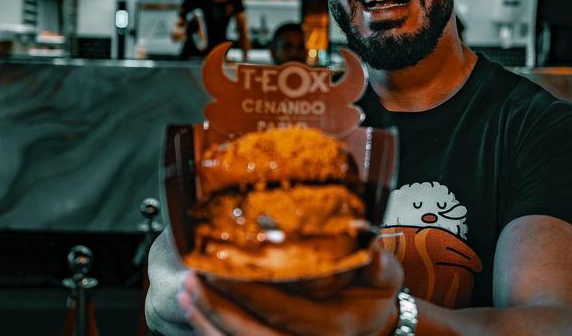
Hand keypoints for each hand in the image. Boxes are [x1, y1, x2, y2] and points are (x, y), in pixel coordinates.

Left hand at [178, 246, 402, 335]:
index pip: (285, 312)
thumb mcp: (385, 278)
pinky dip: (211, 331)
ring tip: (186, 293)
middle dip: (217, 310)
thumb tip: (369, 245)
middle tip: (191, 280)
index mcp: (333, 328)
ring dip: (207, 322)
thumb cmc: (373, 298)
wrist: (371, 327)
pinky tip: (194, 310)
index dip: (251, 294)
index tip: (222, 271)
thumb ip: (377, 263)